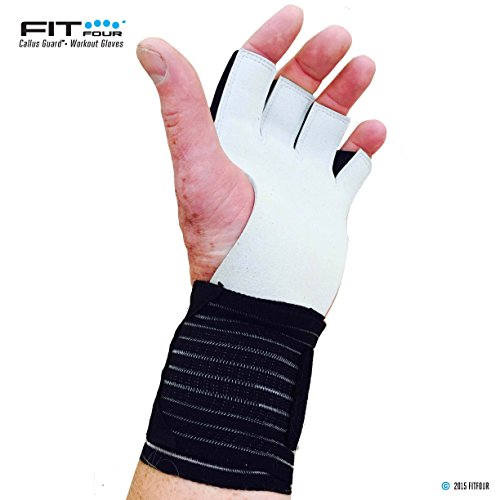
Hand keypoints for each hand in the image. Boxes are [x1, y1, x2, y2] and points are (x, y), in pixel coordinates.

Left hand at [136, 5, 385, 284]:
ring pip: (325, 124)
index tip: (296, 18)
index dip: (270, 45)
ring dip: (344, 95)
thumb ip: (182, 109)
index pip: (251, 80)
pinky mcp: (325, 205)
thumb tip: (151, 47)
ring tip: (364, 67)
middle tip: (341, 39)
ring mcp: (298, 179)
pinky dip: (364, 148)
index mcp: (233, 142)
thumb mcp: (199, 169)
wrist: (257, 302)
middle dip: (315, 64)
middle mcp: (266, 155)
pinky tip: (374, 132)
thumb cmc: (223, 242)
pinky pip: (349, 167)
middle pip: (293, 95)